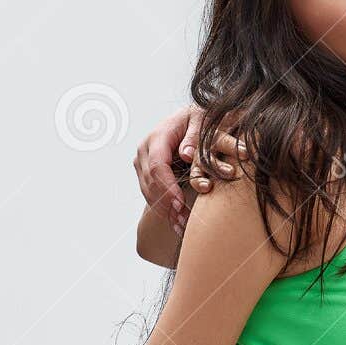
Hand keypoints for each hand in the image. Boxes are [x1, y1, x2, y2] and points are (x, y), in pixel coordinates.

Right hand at [132, 106, 243, 231]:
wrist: (189, 118)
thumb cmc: (199, 119)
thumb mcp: (202, 121)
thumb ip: (195, 137)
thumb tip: (186, 154)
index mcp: (157, 137)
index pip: (158, 166)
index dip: (168, 187)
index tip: (180, 204)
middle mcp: (145, 150)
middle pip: (151, 182)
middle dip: (167, 203)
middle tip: (183, 221)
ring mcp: (142, 162)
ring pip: (149, 191)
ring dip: (165, 210)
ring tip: (182, 226)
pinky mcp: (145, 172)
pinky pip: (151, 193)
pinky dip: (163, 209)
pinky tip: (176, 223)